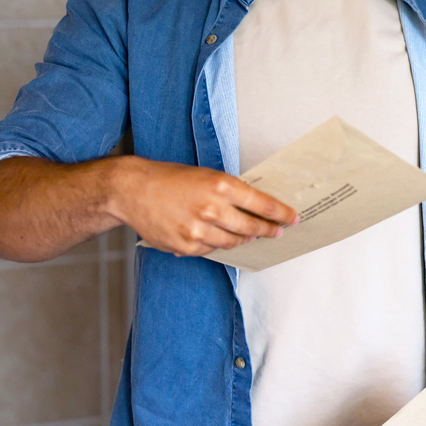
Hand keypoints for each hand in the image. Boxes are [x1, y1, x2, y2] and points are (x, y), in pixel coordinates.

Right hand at [111, 156, 296, 256]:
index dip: (281, 213)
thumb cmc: (169, 179)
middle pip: (252, 227)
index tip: (292, 218)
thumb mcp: (205, 175)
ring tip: (248, 234)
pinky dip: (217, 244)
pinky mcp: (186, 246)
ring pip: (234, 241)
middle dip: (268, 230)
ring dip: (244, 238)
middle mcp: (212, 209)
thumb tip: (255, 208)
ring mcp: (199, 231)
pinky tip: (215, 236)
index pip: (262, 204)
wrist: (133, 190)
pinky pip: (212, 250)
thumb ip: (230, 192)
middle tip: (276, 231)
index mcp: (220, 185)